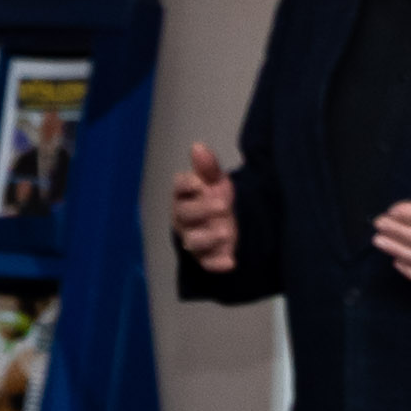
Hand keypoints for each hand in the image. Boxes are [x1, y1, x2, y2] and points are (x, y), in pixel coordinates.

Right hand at [169, 141, 244, 272]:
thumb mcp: (215, 180)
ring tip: (226, 232)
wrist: (228, 221)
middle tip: (224, 204)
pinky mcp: (206, 257)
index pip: (179, 188)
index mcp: (183, 195)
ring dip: (209, 237)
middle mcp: (184, 218)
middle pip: (185, 215)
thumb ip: (208, 167)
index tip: (198, 182)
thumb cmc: (214, 197)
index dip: (187, 184)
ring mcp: (194, 238)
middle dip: (203, 210)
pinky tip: (230, 262)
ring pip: (194, 241)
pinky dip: (218, 264)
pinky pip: (208, 263)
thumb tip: (198, 146)